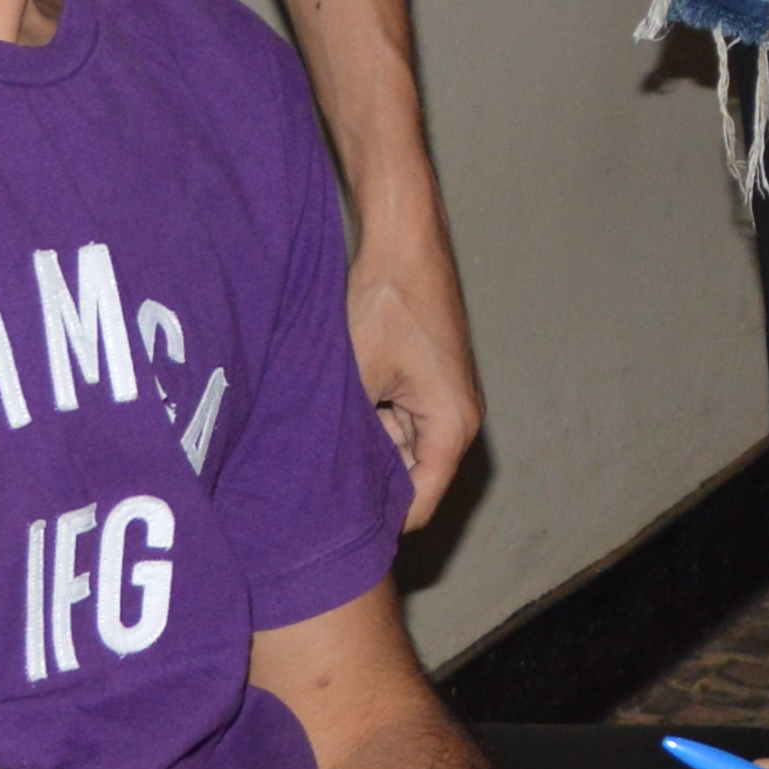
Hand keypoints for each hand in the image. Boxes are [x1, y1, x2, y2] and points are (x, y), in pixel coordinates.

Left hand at [341, 176, 487, 526]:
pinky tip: (334, 406)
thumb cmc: (387, 302)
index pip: (418, 504)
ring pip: (399, 448)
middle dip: (364, 481)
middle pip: (409, 478)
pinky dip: (368, 419)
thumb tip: (318, 487)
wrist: (404, 239)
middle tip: (310, 483)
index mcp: (452, 427)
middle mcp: (459, 420)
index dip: (375, 522)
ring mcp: (446, 399)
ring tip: (318, 436)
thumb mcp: (356, 377)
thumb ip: (347, 437)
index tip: (328, 529)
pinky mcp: (431, 381)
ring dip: (363, 445)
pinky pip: (399, 420)